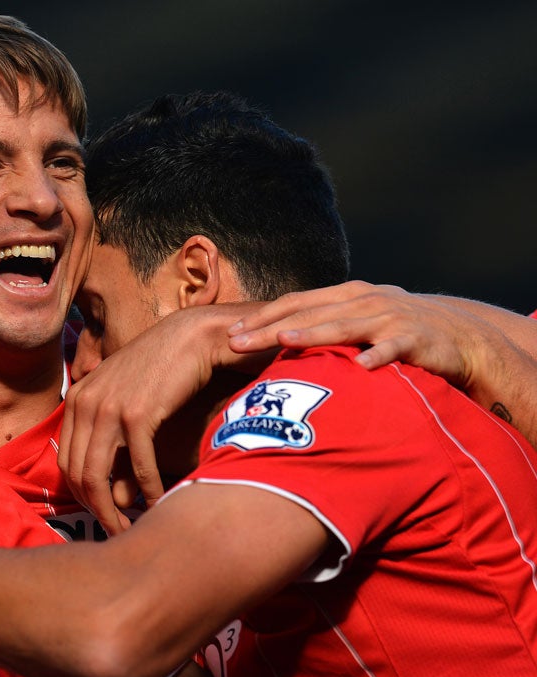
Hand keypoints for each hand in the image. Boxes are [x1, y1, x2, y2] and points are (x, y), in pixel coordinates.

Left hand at [60, 304, 251, 532]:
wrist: (191, 337)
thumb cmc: (162, 373)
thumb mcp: (125, 402)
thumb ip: (113, 446)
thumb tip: (110, 499)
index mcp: (76, 400)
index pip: (65, 462)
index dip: (81, 496)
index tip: (102, 516)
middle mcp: (85, 403)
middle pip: (77, 474)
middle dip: (95, 510)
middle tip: (116, 532)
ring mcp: (108, 407)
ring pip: (97, 475)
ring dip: (114, 509)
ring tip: (130, 528)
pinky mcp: (137, 412)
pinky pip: (138, 465)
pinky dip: (148, 489)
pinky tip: (160, 501)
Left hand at [227, 281, 477, 384]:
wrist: (460, 336)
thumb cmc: (395, 332)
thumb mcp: (357, 322)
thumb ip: (322, 328)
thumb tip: (272, 342)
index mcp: (345, 295)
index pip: (294, 303)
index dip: (261, 316)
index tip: (229, 331)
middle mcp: (363, 301)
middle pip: (308, 313)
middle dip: (270, 327)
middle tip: (235, 341)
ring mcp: (389, 317)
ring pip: (344, 326)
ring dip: (314, 333)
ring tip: (285, 340)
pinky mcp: (416, 339)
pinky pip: (393, 349)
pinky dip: (378, 356)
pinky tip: (361, 367)